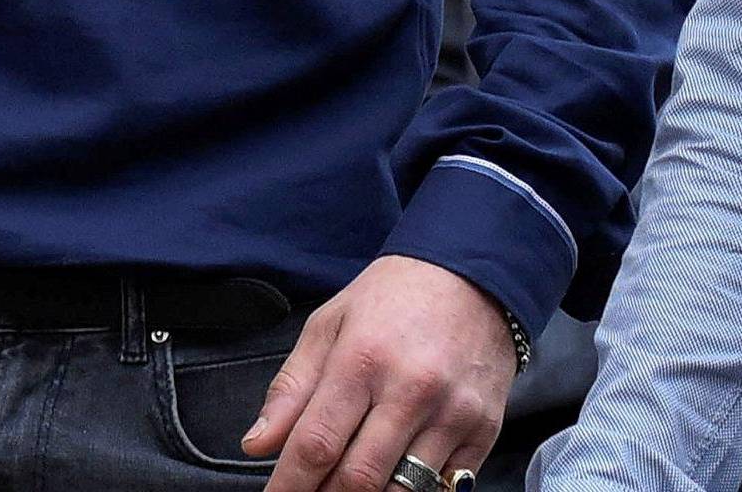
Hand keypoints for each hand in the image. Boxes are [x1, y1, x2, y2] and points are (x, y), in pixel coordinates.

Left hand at [242, 254, 517, 491]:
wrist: (475, 271)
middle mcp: (412, 388)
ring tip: (354, 482)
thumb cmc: (396, 297)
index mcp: (363, 358)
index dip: (288, 488)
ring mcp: (453, 411)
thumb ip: (291, 386)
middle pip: (357, 481)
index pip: (314, 446)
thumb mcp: (331, 323)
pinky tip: (399, 475)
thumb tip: (257, 444)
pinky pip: (444, 489)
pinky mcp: (484, 427)